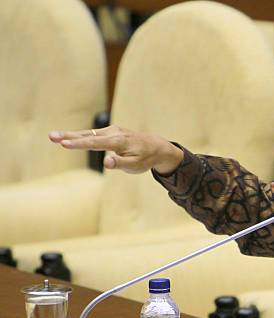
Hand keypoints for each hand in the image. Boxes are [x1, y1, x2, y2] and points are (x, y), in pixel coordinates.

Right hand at [48, 125, 183, 173]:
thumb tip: (106, 162)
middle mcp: (114, 133)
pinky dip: (80, 135)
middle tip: (51, 136)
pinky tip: (69, 138)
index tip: (64, 144)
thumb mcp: (136, 166)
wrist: (157, 147)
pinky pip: (94, 134)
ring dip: (71, 135)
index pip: (95, 143)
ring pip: (89, 133)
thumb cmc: (145, 159)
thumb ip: (121, 164)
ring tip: (54, 137)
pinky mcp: (111, 132)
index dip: (78, 144)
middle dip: (69, 136)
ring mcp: (112, 131)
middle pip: (88, 135)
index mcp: (119, 142)